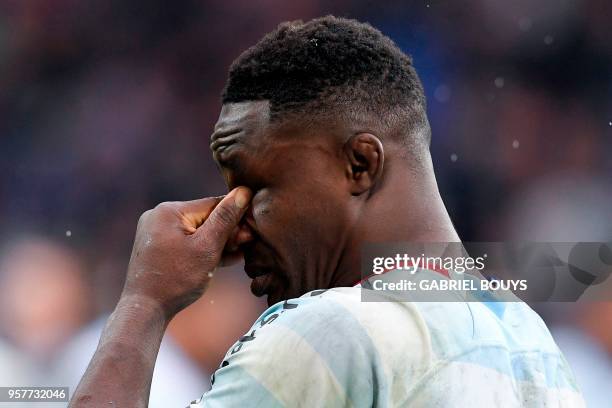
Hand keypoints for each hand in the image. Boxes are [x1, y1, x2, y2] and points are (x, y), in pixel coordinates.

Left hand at [121, 187, 251, 317]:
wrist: (146, 310)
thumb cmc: (177, 279)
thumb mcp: (207, 247)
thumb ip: (226, 218)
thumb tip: (243, 191)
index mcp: (169, 210)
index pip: (213, 204)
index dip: (236, 216)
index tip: (253, 230)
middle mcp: (160, 216)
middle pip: (205, 217)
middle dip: (228, 231)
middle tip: (248, 244)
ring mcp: (157, 232)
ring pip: (198, 231)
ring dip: (219, 242)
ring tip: (239, 253)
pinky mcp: (158, 247)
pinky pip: (187, 242)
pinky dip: (204, 250)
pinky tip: (226, 258)